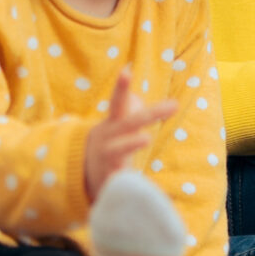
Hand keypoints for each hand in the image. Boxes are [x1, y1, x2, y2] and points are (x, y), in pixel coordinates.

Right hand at [84, 70, 177, 199]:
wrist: (80, 172)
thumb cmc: (109, 143)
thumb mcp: (117, 124)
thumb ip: (130, 107)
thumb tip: (152, 92)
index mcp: (113, 123)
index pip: (117, 101)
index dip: (122, 86)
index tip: (127, 69)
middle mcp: (108, 137)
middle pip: (128, 123)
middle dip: (150, 114)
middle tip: (174, 104)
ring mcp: (106, 158)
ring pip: (117, 150)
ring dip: (130, 143)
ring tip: (146, 138)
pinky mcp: (107, 180)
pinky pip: (117, 181)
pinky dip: (123, 182)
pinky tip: (135, 185)